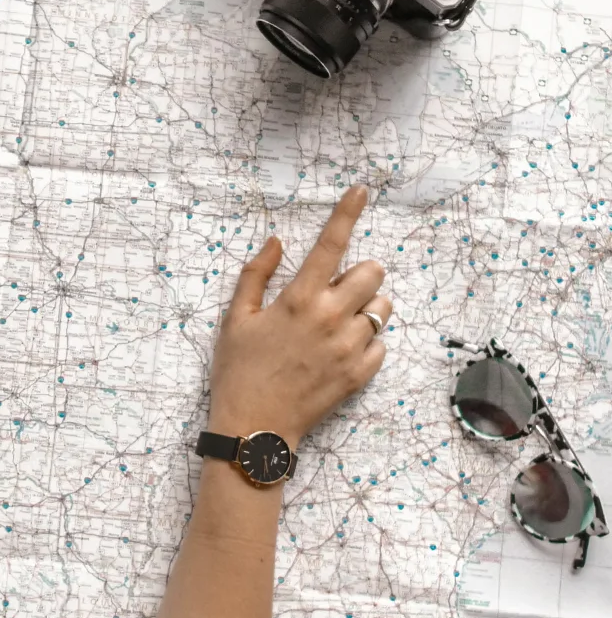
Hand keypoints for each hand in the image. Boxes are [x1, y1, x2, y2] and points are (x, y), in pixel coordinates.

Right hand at [207, 186, 390, 444]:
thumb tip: (277, 241)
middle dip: (359, 274)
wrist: (254, 428)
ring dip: (366, 307)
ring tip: (337, 324)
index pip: (331, 244)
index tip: (361, 190)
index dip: (347, 212)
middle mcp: (330, 318)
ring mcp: (349, 347)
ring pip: (382, 307)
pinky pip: (381, 343)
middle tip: (335, 290)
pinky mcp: (360, 374)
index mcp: (298, 299)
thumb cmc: (238, 371)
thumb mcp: (235, 318)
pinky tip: (339, 352)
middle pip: (373, 273)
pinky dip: (366, 342)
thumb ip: (256, 274)